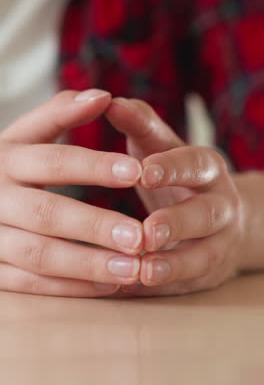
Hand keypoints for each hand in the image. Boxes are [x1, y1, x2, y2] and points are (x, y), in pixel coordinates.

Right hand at [0, 90, 142, 296]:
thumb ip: (60, 113)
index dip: (95, 166)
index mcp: (7, 158)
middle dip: (94, 225)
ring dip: (87, 263)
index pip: (54, 161)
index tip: (137, 171)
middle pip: (47, 213)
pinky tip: (109, 284)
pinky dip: (70, 286)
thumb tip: (104, 96)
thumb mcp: (23, 134)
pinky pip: (29, 282)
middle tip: (140, 236)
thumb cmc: (7, 165)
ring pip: (39, 254)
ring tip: (133, 268)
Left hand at [106, 98, 244, 295]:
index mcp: (206, 168)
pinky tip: (130, 290)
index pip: (193, 164)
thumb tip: (108, 99)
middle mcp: (218, 205)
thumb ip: (139, 125)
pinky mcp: (208, 272)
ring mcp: (218, 242)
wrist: (222, 215)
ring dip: (172, 266)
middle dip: (177, 223)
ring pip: (201, 256)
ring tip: (141, 272)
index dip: (171, 168)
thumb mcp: (162, 146)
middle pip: (204, 214)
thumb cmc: (178, 174)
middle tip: (147, 232)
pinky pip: (185, 285)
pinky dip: (160, 289)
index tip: (144, 171)